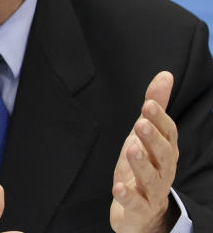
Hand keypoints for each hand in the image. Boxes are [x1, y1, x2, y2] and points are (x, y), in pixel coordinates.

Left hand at [110, 71, 179, 232]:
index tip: (148, 104)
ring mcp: (152, 190)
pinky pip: (135, 202)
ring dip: (141, 163)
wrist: (143, 212)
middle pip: (162, 154)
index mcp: (165, 151)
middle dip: (152, 138)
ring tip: (130, 149)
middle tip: (140, 122)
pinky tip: (119, 187)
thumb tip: (165, 75)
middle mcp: (162, 170)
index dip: (159, 119)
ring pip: (151, 177)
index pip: (168, 134)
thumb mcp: (146, 134)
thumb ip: (155, 106)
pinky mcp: (139, 208)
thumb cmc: (144, 165)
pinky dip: (128, 195)